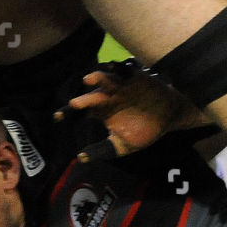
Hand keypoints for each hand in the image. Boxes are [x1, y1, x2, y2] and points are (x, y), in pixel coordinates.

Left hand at [56, 60, 207, 160]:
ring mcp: (120, 86)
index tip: (57, 118)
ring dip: (97, 78)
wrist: (169, 117)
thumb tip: (80, 157)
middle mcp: (107, 97)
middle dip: (84, 100)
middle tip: (76, 104)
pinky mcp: (134, 77)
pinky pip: (124, 70)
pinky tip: (114, 69)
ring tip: (89, 79)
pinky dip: (119, 68)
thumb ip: (102, 151)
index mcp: (100, 112)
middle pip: (91, 96)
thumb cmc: (144, 131)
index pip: (80, 112)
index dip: (68, 113)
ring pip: (105, 79)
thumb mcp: (122, 145)